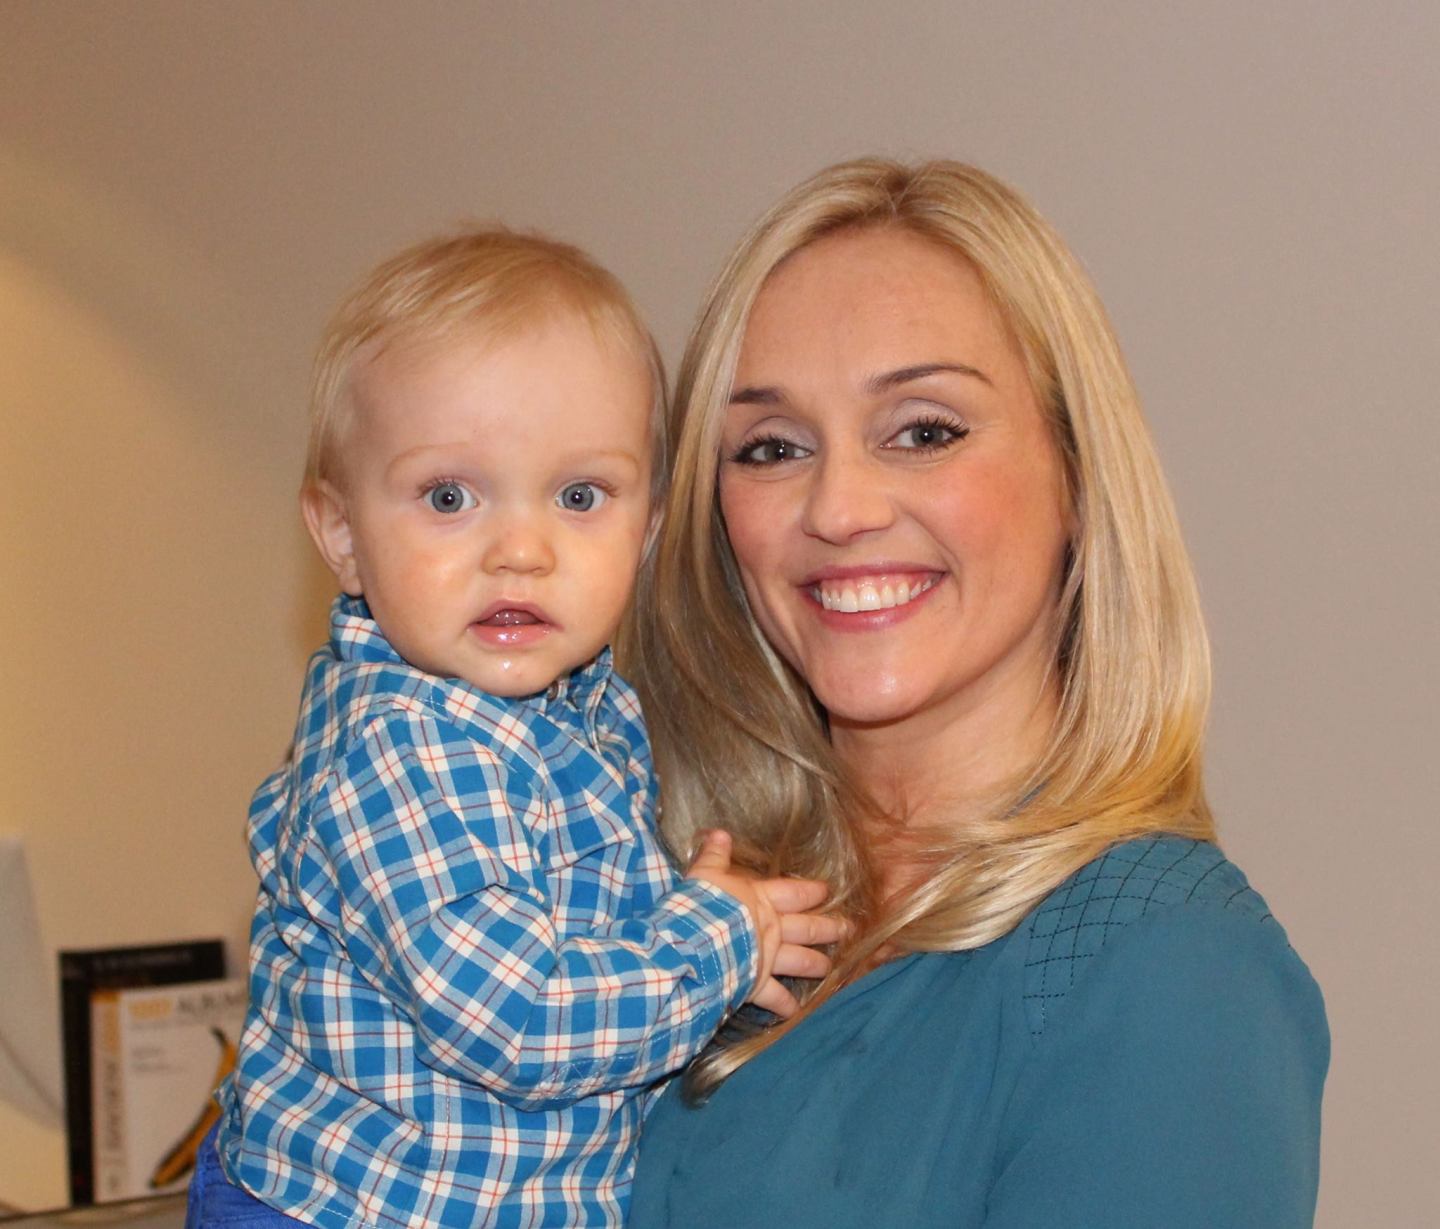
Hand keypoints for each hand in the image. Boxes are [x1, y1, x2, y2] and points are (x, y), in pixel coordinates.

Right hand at [686, 829, 847, 1018]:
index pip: (794, 893)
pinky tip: (795, 1013)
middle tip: (850, 929)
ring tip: (830, 968)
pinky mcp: (756, 984)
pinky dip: (786, 1007)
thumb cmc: (700, 905)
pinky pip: (775, 998)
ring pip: (801, 962)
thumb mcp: (705, 873)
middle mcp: (772, 929)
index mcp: (762, 900)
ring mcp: (767, 958)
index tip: (828, 891)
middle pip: (808, 928)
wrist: (693, 943)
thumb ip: (714, 854)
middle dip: (830, 928)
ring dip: (817, 965)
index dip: (812, 892)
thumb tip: (719, 832)